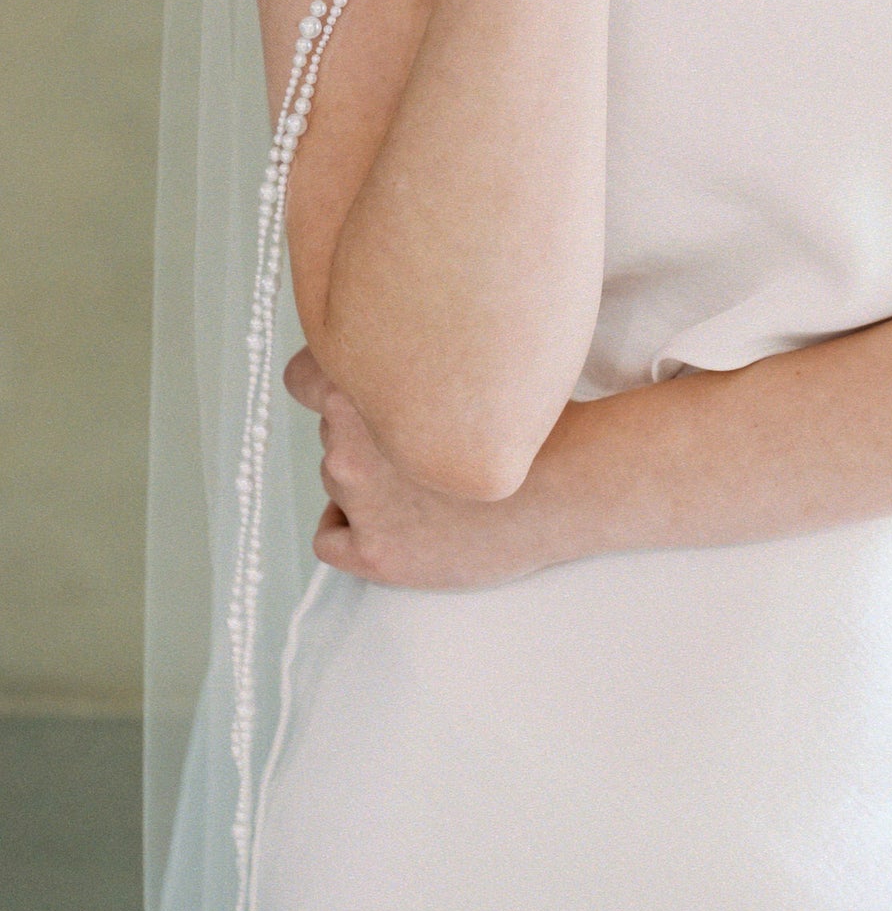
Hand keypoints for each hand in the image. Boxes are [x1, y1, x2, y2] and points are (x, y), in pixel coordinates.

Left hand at [283, 346, 560, 589]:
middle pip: (330, 433)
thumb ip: (408, 359)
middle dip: (365, 436)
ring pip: (334, 480)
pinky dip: (353, 531)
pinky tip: (398, 522)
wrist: (568, 482)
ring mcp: (361, 498)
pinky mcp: (376, 551)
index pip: (302, 377)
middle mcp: (351, 439)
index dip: (331, 383)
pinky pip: (330, 538)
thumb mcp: (461, 360)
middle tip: (420, 444)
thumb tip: (374, 361)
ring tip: (425, 484)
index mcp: (367, 381)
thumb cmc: (526, 415)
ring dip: (366, 482)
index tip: (362, 394)